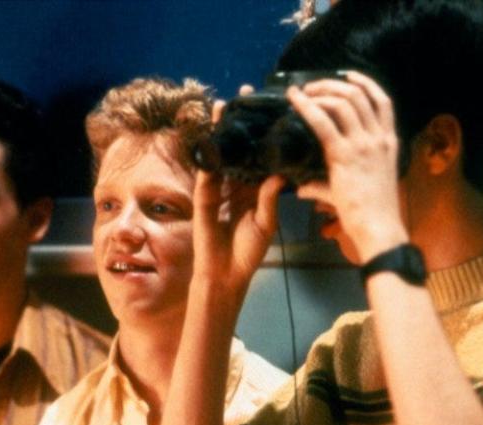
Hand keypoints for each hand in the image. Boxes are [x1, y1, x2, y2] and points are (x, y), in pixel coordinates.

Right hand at [191, 99, 285, 293]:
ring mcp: (219, 187)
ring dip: (221, 129)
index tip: (274, 109)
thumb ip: (269, 198)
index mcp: (255, 188)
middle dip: (242, 121)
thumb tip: (279, 173)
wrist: (225, 274)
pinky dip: (208, 152)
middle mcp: (236, 183)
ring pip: (220, 152)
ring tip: (225, 103)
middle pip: (239, 145)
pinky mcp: (204, 195)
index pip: (260, 154)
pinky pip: (206, 169)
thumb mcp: (266, 223)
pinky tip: (210, 133)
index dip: (265, 133)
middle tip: (248, 92)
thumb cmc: (248, 253)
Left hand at [287, 70, 407, 259]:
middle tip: (313, 85)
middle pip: (359, 94)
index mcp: (388, 142)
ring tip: (303, 92)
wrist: (379, 228)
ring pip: (343, 101)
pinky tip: (295, 99)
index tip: (348, 76)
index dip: (364, 83)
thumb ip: (326, 185)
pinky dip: (308, 106)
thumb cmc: (371, 213)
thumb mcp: (357, 189)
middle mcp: (378, 138)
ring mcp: (364, 144)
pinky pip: (324, 122)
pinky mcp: (346, 155)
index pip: (382, 101)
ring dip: (321, 91)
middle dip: (334, 83)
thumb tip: (301, 189)